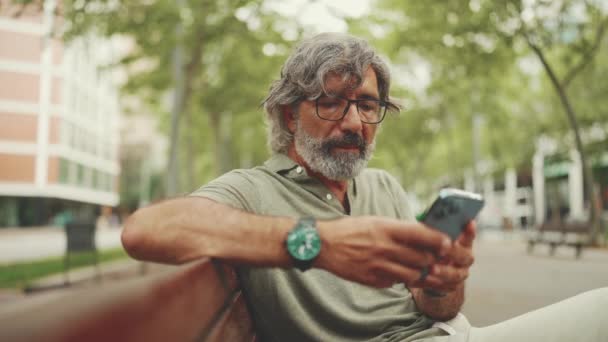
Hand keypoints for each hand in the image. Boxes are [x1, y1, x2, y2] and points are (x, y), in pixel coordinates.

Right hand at [314, 216, 451, 287]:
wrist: (323, 245)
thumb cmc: (350, 230)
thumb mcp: (375, 222)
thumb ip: (398, 229)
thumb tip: (422, 234)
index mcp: (386, 228)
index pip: (421, 235)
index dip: (439, 240)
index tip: (447, 243)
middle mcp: (384, 247)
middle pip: (421, 258)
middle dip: (433, 260)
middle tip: (437, 258)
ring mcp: (378, 266)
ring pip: (412, 275)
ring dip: (420, 273)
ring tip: (420, 268)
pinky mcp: (372, 280)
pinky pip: (395, 282)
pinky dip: (400, 278)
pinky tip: (396, 271)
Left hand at [412, 221, 475, 292]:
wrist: (430, 270)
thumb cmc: (431, 248)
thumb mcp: (433, 238)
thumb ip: (434, 231)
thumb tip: (426, 220)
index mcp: (463, 244)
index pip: (469, 235)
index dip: (470, 230)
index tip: (469, 222)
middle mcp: (465, 259)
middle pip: (465, 256)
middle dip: (453, 253)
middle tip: (442, 250)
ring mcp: (460, 273)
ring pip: (456, 274)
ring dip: (444, 271)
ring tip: (431, 269)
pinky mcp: (451, 285)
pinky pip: (446, 286)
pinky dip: (436, 283)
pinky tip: (426, 279)